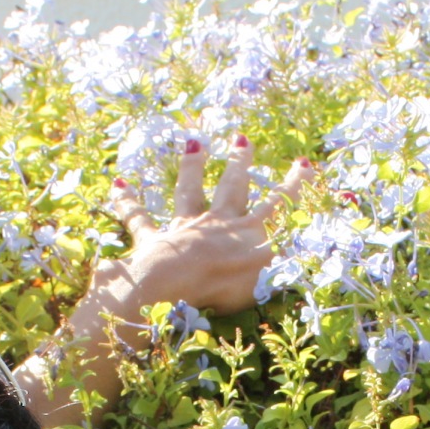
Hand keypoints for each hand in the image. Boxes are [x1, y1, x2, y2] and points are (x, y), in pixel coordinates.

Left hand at [101, 135, 308, 318]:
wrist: (181, 284)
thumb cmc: (226, 288)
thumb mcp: (268, 282)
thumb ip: (286, 268)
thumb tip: (310, 263)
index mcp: (248, 234)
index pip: (277, 206)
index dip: (294, 186)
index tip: (305, 164)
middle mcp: (218, 223)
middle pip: (231, 188)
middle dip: (239, 164)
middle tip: (242, 140)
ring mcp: (186, 227)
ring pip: (189, 192)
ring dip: (191, 168)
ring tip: (193, 143)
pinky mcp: (155, 239)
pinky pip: (139, 218)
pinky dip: (128, 203)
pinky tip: (119, 185)